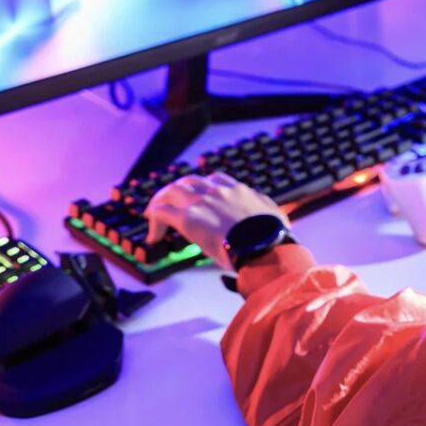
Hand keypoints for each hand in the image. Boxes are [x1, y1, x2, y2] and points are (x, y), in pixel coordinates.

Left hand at [145, 173, 287, 271]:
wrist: (263, 245)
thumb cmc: (270, 234)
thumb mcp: (273, 213)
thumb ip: (262, 205)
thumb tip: (261, 205)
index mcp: (237, 191)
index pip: (215, 180)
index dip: (203, 189)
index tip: (199, 200)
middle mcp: (216, 191)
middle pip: (188, 181)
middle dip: (177, 191)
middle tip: (170, 204)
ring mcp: (200, 202)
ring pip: (170, 191)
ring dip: (160, 201)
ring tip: (155, 215)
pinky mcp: (187, 218)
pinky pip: (161, 212)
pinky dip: (154, 220)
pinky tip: (153, 235)